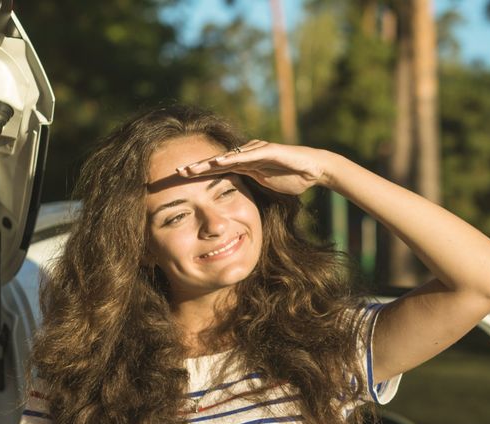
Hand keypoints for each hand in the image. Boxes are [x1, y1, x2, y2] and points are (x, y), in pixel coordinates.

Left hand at [176, 140, 332, 195]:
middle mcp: (247, 155)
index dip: (200, 175)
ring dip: (208, 163)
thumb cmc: (292, 179)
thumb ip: (252, 190)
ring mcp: (256, 151)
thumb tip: (240, 206)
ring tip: (191, 168)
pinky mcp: (268, 151)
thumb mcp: (266, 187)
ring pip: (227, 157)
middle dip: (197, 167)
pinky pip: (246, 155)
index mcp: (245, 165)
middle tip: (176, 172)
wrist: (314, 169)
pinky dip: (232, 158)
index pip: (217, 170)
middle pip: (217, 162)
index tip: (181, 180)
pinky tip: (218, 161)